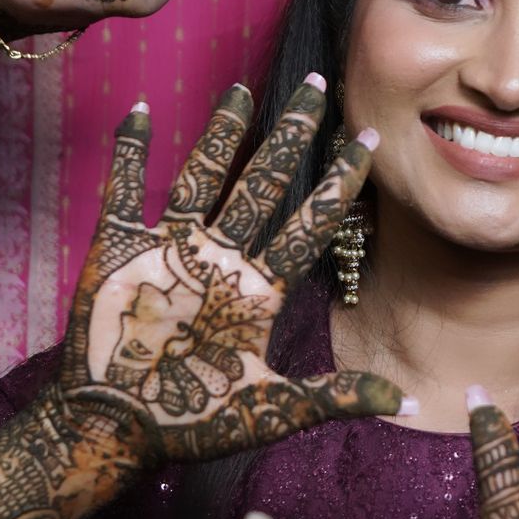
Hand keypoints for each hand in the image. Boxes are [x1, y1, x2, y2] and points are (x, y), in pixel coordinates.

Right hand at [39, 76, 403, 498]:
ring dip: (220, 134)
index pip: (309, 225)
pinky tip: (139, 113)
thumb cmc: (191, 425)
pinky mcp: (119, 252)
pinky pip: (126, 192)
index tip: (367, 143)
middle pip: (263, 185)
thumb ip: (333, 398)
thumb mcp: (270, 411)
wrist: (115, 432)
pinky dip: (130, 154)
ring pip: (203, 177)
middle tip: (318, 86)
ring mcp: (170, 252)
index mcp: (260, 292)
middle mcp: (221, 262)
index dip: (338, 186)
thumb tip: (404, 403)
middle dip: (291, 137)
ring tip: (244, 89)